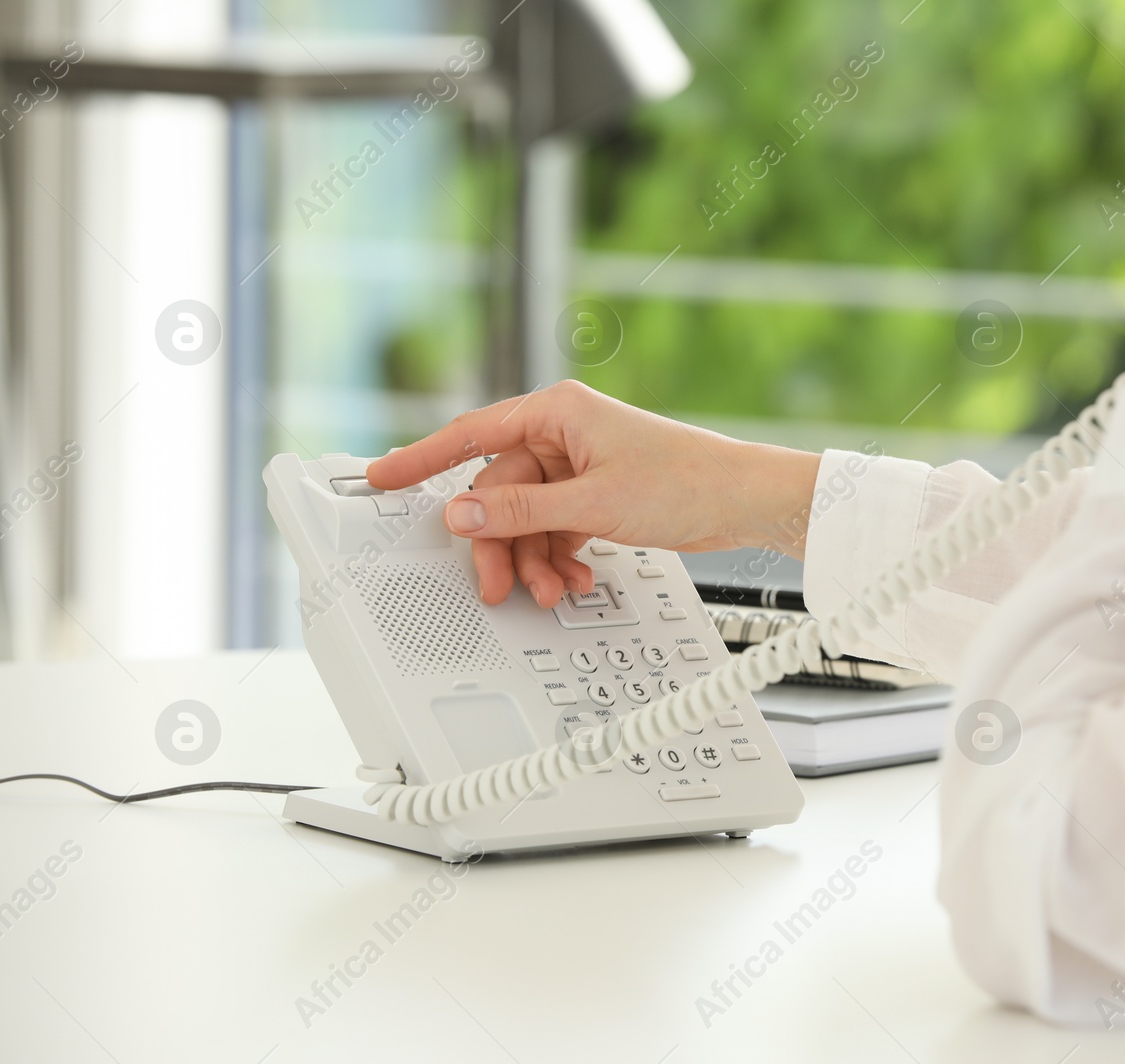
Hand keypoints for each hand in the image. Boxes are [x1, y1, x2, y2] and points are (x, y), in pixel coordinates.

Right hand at [366, 381, 819, 606]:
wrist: (743, 502)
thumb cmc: (686, 482)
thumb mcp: (592, 504)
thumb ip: (521, 513)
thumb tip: (461, 515)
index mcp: (556, 412)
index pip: (470, 435)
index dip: (420, 459)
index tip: (380, 479)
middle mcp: (563, 433)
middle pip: (500, 493)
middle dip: (501, 544)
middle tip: (496, 585)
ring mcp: (580, 466)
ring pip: (527, 518)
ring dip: (534, 559)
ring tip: (556, 589)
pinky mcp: (597, 494)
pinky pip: (555, 528)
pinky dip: (560, 557)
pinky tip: (577, 579)